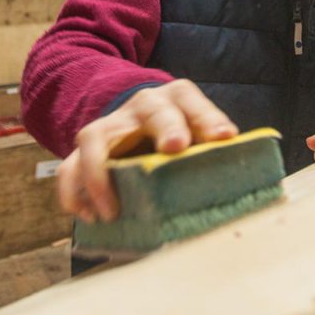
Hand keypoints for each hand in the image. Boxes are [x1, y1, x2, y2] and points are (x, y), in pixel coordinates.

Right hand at [57, 80, 237, 222]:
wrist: (138, 117)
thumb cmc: (179, 131)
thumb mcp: (199, 130)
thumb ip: (213, 146)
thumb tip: (245, 174)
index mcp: (178, 98)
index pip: (193, 100)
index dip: (208, 118)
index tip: (223, 137)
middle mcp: (143, 105)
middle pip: (152, 109)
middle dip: (166, 127)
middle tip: (176, 149)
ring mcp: (110, 125)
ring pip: (94, 137)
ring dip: (99, 173)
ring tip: (111, 211)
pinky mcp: (86, 149)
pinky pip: (68, 167)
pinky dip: (73, 192)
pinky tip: (89, 217)